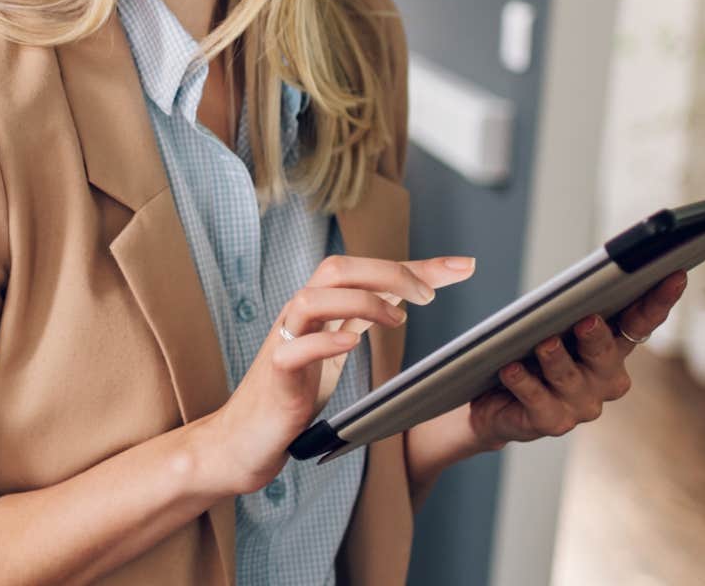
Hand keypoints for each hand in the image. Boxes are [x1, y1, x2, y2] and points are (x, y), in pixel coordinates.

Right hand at [191, 254, 477, 495]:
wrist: (243, 439)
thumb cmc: (290, 392)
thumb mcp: (334, 347)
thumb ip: (363, 317)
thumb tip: (405, 292)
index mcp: (317, 307)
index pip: (365, 270)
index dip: (415, 265)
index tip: (461, 266)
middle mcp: (298, 316)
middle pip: (336, 268)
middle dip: (387, 272)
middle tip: (428, 296)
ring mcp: (283, 342)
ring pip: (312, 298)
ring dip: (359, 301)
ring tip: (396, 319)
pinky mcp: (274, 376)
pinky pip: (294, 349)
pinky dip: (324, 341)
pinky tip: (351, 344)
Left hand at [468, 270, 686, 448]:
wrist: (497, 404)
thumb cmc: (529, 355)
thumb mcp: (549, 325)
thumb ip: (563, 304)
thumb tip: (566, 281)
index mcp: (612, 348)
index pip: (640, 323)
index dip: (658, 301)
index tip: (674, 275)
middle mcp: (603, 379)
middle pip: (606, 354)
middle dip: (597, 337)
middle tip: (587, 320)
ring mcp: (580, 404)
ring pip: (569, 378)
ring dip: (556, 359)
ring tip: (544, 343)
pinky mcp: (551, 421)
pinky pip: (538, 400)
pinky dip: (524, 383)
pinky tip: (511, 369)